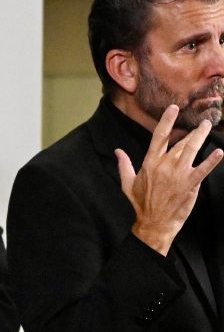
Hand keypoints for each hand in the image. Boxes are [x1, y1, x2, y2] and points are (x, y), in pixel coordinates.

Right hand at [117, 105, 222, 255]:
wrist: (153, 223)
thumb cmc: (140, 204)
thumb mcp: (127, 183)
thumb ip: (124, 165)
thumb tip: (117, 151)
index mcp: (149, 163)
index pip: (159, 137)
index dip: (167, 121)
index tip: (174, 109)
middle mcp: (164, 166)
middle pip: (180, 143)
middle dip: (192, 132)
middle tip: (202, 123)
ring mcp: (178, 175)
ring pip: (191, 150)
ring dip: (201, 137)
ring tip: (207, 127)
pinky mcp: (189, 185)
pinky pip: (203, 170)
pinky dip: (212, 160)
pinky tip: (219, 152)